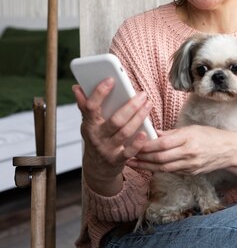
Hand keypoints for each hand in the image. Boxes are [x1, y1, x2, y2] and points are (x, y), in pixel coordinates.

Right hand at [73, 78, 153, 194]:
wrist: (97, 168)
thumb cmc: (96, 139)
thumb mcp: (88, 123)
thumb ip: (85, 105)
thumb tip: (77, 87)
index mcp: (89, 124)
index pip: (91, 107)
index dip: (100, 92)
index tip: (112, 79)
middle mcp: (96, 137)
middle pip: (115, 120)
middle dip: (131, 106)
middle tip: (142, 94)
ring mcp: (107, 149)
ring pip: (125, 133)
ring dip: (139, 118)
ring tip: (148, 105)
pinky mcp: (117, 160)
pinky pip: (129, 152)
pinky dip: (137, 143)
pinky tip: (145, 133)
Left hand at [127, 124, 236, 183]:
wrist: (230, 151)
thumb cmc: (210, 136)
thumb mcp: (192, 129)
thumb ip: (171, 133)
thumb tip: (153, 133)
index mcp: (188, 139)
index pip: (162, 144)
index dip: (145, 145)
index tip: (132, 142)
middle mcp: (189, 154)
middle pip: (160, 158)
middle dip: (141, 158)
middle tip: (126, 154)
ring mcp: (190, 165)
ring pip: (163, 168)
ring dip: (145, 166)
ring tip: (131, 163)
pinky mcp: (190, 173)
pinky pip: (170, 171)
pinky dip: (157, 169)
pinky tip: (146, 167)